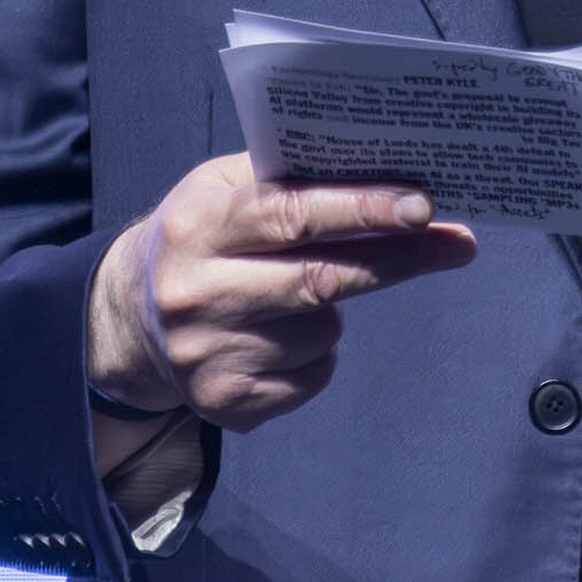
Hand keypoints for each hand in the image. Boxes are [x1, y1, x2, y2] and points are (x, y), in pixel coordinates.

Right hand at [87, 154, 476, 439]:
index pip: (292, 214)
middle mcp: (200, 293)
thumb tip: (390, 179)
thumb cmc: (200, 237)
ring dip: (337, 309)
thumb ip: (289, 179)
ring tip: (303, 294)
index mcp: (200, 226)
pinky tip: (285, 334)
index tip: (423, 206)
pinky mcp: (225, 402)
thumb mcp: (222, 188)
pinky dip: (319, 352)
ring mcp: (210, 355)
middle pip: (321, 279)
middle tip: (456, 245)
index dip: (362, 209)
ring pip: (323, 330)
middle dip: (398, 259)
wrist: (125, 321)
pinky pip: (313, 375)